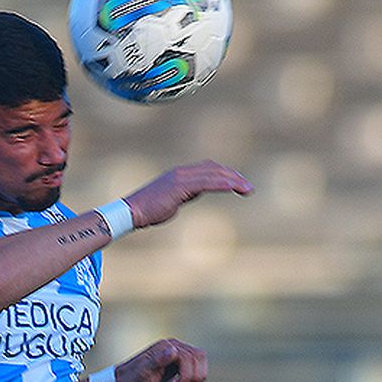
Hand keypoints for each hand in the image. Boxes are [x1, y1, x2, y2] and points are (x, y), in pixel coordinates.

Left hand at [113, 338, 206, 381]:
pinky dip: (197, 376)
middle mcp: (175, 345)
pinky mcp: (183, 360)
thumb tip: (173, 350)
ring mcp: (180, 352)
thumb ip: (157, 361)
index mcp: (166, 346)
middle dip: (195, 375)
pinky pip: (199, 364)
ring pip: (201, 359)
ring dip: (199, 375)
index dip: (187, 373)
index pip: (188, 355)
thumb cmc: (134, 379)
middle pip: (198, 356)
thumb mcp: (143, 372)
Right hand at [123, 160, 251, 228]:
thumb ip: (186, 193)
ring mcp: (181, 177)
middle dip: (234, 176)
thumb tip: (196, 192)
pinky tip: (234, 187)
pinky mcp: (180, 186)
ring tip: (247, 189)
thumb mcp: (172, 200)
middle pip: (214, 168)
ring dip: (233, 180)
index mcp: (180, 175)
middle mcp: (182, 172)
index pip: (209, 169)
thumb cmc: (149, 210)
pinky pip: (206, 182)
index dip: (225, 174)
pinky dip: (222, 183)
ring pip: (213, 174)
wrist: (132, 212)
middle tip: (248, 187)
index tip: (239, 183)